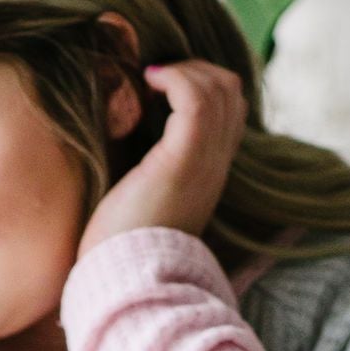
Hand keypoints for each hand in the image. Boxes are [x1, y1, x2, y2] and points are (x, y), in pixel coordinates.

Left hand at [78, 58, 247, 258]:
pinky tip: (148, 81)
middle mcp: (214, 166)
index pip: (229, 112)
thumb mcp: (137, 200)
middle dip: (195, 70)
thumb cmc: (118, 247)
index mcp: (206, 175)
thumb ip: (144, 171)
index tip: (159, 87)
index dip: (202, 85)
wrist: (124, 280)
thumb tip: (120, 142)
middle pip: (231, 92)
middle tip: (155, 78)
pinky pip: (196, 99)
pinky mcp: (183, 160)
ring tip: (150, 78)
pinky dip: (175, 77)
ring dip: (184, 70)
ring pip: (219, 88)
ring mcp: (204, 162)